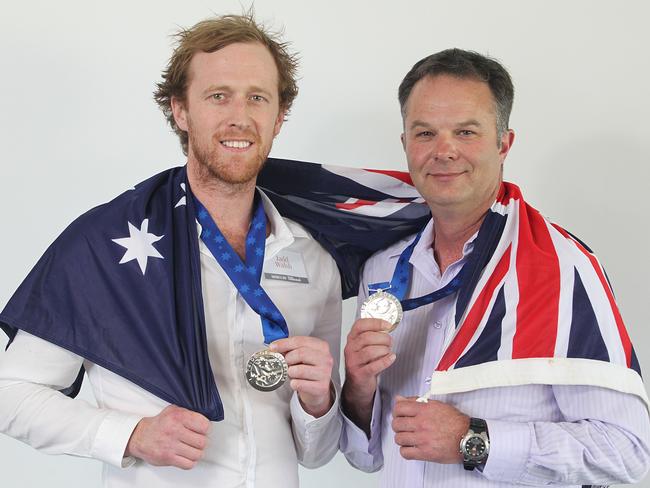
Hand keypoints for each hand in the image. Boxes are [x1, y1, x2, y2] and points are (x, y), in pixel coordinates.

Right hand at [125, 405, 209, 468]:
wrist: (140, 436)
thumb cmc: (159, 424)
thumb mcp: (174, 410)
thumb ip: (189, 413)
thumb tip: (206, 419)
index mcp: (178, 417)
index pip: (204, 425)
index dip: (206, 428)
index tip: (203, 430)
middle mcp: (175, 430)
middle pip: (202, 441)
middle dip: (203, 442)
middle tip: (198, 440)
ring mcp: (171, 445)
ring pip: (197, 454)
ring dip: (197, 452)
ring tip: (193, 449)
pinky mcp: (168, 458)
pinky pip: (188, 464)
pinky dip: (191, 461)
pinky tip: (187, 456)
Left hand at [270, 336, 333, 417]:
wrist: (317, 388)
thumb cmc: (307, 369)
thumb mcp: (301, 355)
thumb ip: (290, 349)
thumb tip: (274, 348)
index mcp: (321, 346)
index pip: (300, 341)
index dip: (284, 344)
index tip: (273, 347)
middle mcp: (326, 358)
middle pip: (300, 353)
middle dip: (288, 359)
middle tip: (285, 363)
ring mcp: (325, 373)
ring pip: (299, 370)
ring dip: (290, 372)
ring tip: (293, 373)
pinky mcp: (321, 387)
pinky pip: (299, 384)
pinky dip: (293, 384)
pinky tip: (297, 382)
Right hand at [341, 318, 394, 433]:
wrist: (358, 385)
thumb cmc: (364, 363)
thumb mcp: (365, 347)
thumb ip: (373, 336)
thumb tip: (388, 327)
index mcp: (352, 339)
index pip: (360, 325)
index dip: (375, 323)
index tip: (387, 325)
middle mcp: (350, 349)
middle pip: (366, 338)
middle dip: (383, 338)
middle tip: (390, 342)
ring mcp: (353, 362)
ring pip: (370, 351)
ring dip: (384, 350)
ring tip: (388, 352)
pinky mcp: (359, 374)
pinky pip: (374, 366)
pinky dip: (385, 361)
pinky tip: (391, 358)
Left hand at [392, 396, 468, 462]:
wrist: (469, 438)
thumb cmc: (456, 422)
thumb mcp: (437, 405)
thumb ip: (416, 401)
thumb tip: (399, 399)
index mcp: (424, 410)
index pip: (398, 408)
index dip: (396, 412)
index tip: (399, 415)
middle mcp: (421, 423)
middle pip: (396, 424)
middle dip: (398, 425)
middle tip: (404, 427)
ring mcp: (422, 439)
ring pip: (399, 438)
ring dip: (402, 438)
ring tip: (408, 437)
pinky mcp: (425, 453)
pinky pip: (405, 453)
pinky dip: (406, 450)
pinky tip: (411, 447)